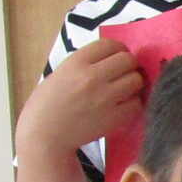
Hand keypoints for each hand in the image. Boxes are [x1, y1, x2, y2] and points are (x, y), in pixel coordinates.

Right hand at [16, 37, 142, 154]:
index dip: (118, 49)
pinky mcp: (114, 117)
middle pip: (128, 60)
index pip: (110, 44)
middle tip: (122, 76)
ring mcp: (104, 97)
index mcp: (76, 62)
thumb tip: (110, 60)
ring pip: (136, 80)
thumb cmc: (46, 105)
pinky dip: (132, 105)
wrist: (44, 137)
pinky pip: (137, 104)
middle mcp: (92, 76)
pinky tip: (122, 108)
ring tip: (123, 92)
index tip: (116, 58)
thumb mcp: (60, 74)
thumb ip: (84, 65)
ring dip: (132, 85)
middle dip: (128, 66)